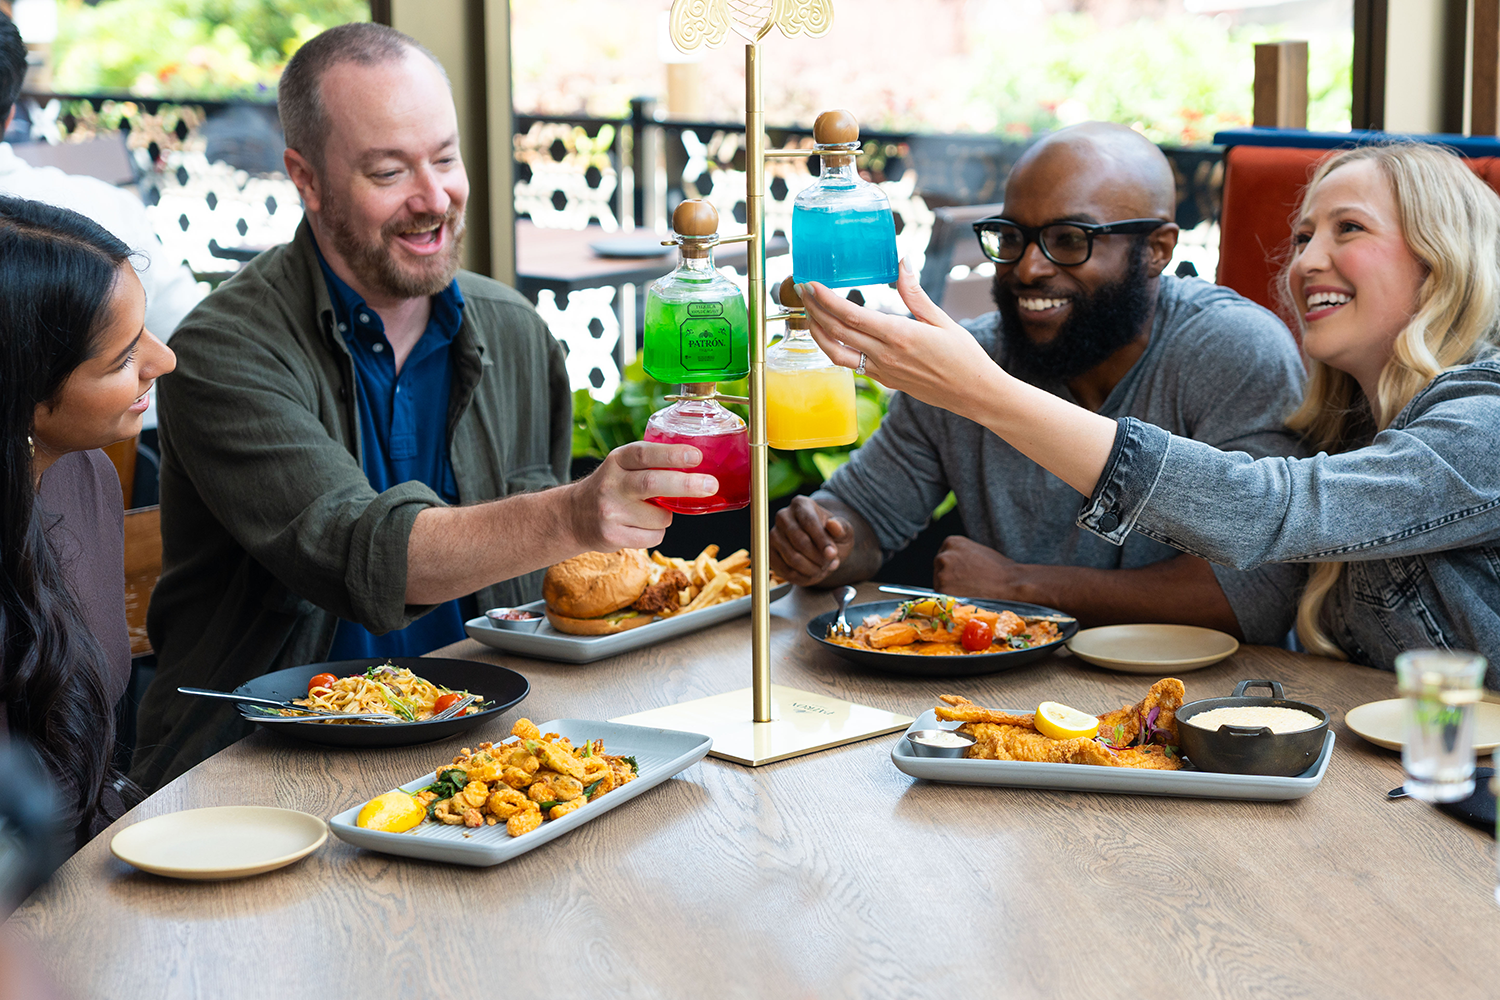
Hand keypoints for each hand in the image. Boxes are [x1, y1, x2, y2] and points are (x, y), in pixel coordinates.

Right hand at [566, 442, 716, 550]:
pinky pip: (653, 537)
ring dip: (667, 516)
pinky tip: (640, 526)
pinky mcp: (612, 535)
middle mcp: (612, 484)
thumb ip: (652, 462)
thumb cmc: (613, 486)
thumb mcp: (624, 465)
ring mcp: (610, 511)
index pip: (645, 453)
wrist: (574, 515)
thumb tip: (700, 465)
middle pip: (653, 483)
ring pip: (661, 517)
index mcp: (617, 460)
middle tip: (711, 485)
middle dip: (687, 485)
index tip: (696, 456)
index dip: (672, 454)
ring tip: (651, 511)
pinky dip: (657, 533)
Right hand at [769, 495, 854, 585]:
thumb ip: (842, 528)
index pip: (809, 522)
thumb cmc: (832, 537)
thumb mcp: (844, 532)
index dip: (822, 541)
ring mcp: (773, 535)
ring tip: (823, 569)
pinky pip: (785, 571)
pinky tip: (813, 574)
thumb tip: (834, 525)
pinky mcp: (769, 553)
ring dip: (812, 569)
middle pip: (800, 542)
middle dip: (818, 558)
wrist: (820, 548)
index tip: (833, 555)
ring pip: (792, 558)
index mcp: (801, 504)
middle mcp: (783, 516)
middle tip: (831, 564)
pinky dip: (802, 578)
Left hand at [798, 258, 999, 412]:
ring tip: (808, 313)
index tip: (811, 284)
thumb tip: (903, 262)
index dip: (826, 300)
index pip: (851, 316)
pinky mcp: (884, 380)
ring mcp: (882, 371)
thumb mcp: (943, 320)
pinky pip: (851, 364)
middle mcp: (885, 356)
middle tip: (801, 290)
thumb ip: (916, 294)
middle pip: (837, 332)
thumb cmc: (964, 356)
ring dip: (817, 332)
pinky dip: (835, 347)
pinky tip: (831, 334)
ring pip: (837, 353)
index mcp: (899, 336)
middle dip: (814, 309)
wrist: (974, 394)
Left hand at [932, 536, 1031, 600]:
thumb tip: (952, 566)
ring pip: (939, 583)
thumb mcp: (976, 551)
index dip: (952, 568)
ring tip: (969, 590)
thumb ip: (960, 555)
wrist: (1009, 582)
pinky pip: (942, 596)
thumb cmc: (999, 568)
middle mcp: (943, 555)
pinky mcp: (943, 589)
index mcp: (951, 542)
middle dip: (949, 578)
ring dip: (950, 589)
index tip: (961, 574)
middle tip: (965, 585)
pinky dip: (952, 599)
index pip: (943, 556)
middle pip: (938, 569)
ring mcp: (942, 572)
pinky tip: (966, 596)